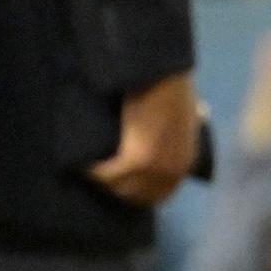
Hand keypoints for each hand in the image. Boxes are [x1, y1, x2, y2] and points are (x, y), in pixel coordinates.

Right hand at [91, 72, 203, 205]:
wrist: (165, 73)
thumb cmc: (173, 86)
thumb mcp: (187, 111)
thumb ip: (185, 125)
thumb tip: (190, 119)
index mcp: (186, 163)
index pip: (159, 194)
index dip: (136, 192)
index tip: (117, 184)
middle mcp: (173, 172)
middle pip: (136, 196)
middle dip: (115, 189)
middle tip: (96, 175)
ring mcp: (157, 168)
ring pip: (118, 187)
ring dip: (100, 180)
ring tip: (85, 167)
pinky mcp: (138, 160)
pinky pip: (106, 175)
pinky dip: (91, 171)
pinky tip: (80, 163)